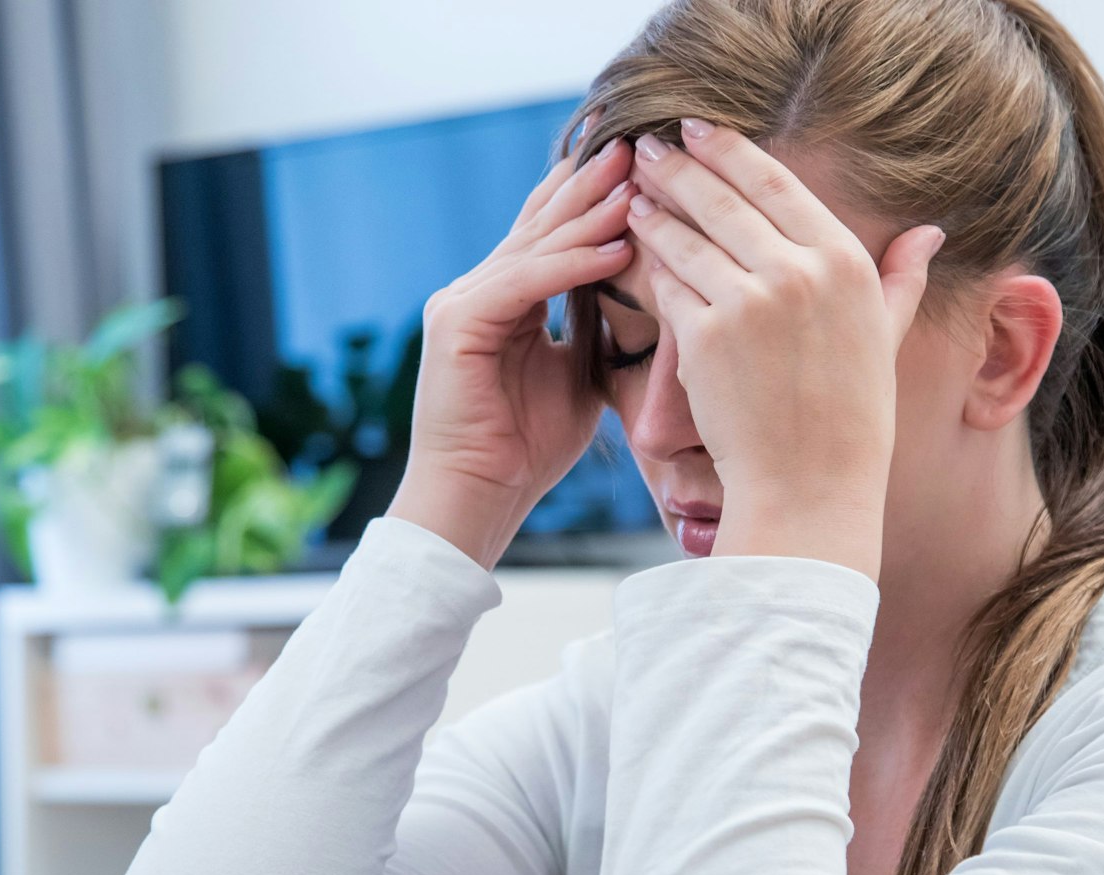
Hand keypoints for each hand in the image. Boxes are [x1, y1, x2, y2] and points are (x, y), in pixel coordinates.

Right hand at [388, 114, 638, 568]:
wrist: (478, 498)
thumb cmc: (527, 450)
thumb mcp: (578, 377)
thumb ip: (596, 330)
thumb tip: (642, 292)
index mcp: (502, 299)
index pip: (550, 235)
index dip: (593, 201)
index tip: (644, 171)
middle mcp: (477, 289)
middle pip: (541, 225)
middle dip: (591, 186)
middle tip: (639, 146)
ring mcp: (462, 301)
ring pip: (535, 245)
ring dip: (590, 215)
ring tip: (637, 183)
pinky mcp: (458, 323)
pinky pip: (525, 282)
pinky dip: (572, 264)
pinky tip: (616, 247)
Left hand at [623, 119, 943, 579]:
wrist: (811, 486)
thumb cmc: (851, 417)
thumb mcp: (885, 338)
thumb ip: (901, 279)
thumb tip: (931, 233)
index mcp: (845, 262)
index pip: (775, 183)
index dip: (729, 149)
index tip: (697, 129)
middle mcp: (799, 272)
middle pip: (722, 198)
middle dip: (677, 167)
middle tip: (646, 148)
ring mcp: (748, 302)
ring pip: (685, 238)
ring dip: (653, 210)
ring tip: (633, 194)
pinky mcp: (705, 338)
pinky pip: (668, 286)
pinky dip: (649, 266)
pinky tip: (634, 250)